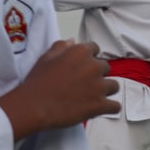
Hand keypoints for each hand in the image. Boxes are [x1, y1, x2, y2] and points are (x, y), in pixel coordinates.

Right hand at [0, 40, 120, 140]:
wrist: (33, 106)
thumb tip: (73, 41)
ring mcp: (99, 86)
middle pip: (105, 68)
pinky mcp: (100, 104)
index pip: (95, 49)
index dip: (89, 58)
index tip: (82, 66)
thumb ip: (61, 47)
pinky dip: (110, 108)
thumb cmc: (37, 81)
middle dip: (97, 75)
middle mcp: (94, 66)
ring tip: (91, 97)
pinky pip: (116, 106)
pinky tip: (101, 108)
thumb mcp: (45, 58)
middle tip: (83, 84)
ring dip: (105, 91)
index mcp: (81, 52)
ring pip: (114, 86)